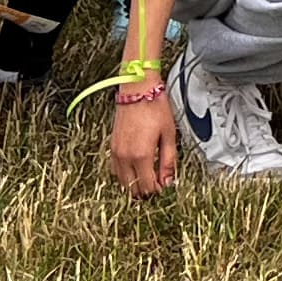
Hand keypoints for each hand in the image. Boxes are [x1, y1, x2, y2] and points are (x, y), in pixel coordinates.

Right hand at [110, 76, 178, 195]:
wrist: (137, 90)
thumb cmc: (154, 107)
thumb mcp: (169, 134)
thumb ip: (169, 160)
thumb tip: (169, 180)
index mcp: (141, 155)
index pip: (147, 186)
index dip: (157, 191)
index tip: (164, 187)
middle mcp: (125, 156)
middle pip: (133, 188)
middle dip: (146, 190)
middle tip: (157, 184)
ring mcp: (116, 152)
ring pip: (122, 181)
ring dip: (134, 184)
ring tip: (148, 178)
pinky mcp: (112, 146)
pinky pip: (115, 170)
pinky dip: (125, 175)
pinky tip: (135, 170)